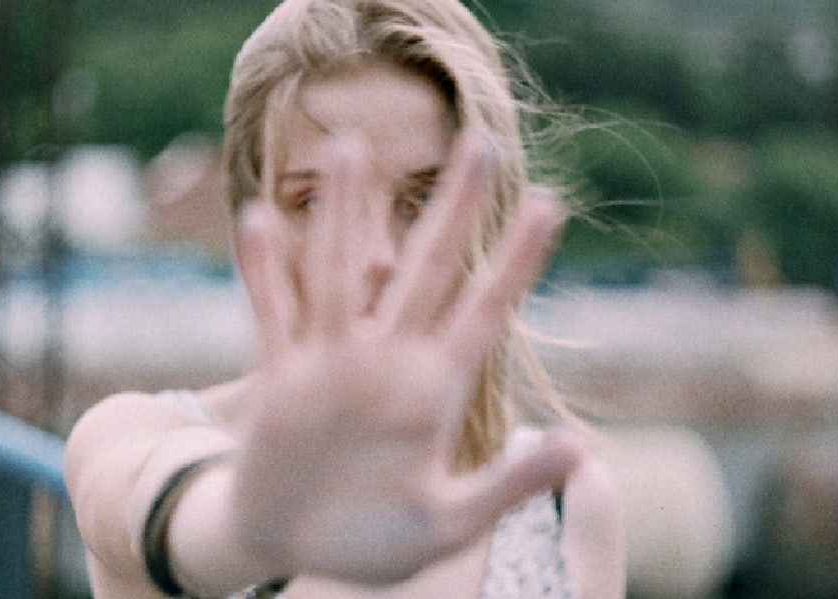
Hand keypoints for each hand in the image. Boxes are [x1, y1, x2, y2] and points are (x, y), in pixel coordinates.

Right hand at [231, 133, 580, 583]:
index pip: (484, 312)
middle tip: (479, 144)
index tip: (549, 205)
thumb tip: (578, 451)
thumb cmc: (374, 542)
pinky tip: (259, 218)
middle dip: (452, 210)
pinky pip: (272, 313)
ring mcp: (332, 364)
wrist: (295, 544)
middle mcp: (387, 363)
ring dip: (343, 215)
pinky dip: (264, 271)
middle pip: (425, 270)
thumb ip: (506, 486)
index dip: (514, 261)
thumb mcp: (447, 524)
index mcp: (434, 393)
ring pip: (340, 273)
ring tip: (348, 148)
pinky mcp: (281, 377)